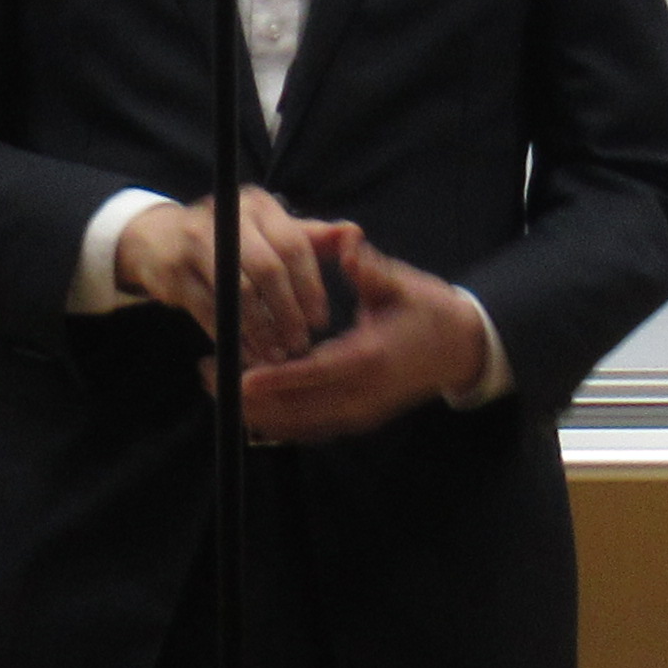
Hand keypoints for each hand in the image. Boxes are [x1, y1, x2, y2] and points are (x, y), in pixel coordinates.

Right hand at [113, 186, 335, 365]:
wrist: (158, 239)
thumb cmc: (230, 239)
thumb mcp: (268, 230)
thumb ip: (310, 236)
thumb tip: (354, 234)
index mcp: (257, 205)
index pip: (293, 244)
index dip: (310, 286)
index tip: (320, 320)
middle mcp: (226, 216)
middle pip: (267, 269)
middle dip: (288, 312)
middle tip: (300, 343)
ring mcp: (195, 242)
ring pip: (239, 293)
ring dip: (262, 330)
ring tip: (277, 353)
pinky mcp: (173, 272)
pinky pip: (210, 312)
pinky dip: (233, 337)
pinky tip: (248, 353)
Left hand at [230, 231, 489, 443]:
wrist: (460, 349)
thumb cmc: (428, 310)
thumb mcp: (401, 283)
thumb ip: (369, 267)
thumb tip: (346, 239)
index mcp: (370, 359)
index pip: (315, 374)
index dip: (275, 377)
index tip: (238, 373)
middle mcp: (362, 396)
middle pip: (298, 410)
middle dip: (250, 398)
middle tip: (208, 374)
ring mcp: (359, 415)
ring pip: (298, 425)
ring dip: (257, 411)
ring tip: (216, 386)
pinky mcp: (355, 420)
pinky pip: (308, 428)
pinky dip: (276, 420)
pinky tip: (248, 404)